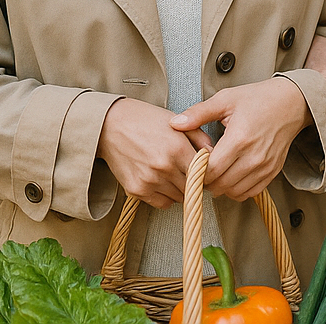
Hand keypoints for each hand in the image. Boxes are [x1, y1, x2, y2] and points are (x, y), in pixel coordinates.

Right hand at [96, 97, 212, 208]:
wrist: (111, 126)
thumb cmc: (146, 121)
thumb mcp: (176, 122)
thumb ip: (199, 138)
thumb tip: (214, 153)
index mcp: (177, 149)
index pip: (204, 173)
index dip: (206, 171)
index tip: (204, 169)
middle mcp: (164, 167)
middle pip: (192, 187)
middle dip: (193, 181)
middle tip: (188, 171)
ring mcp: (149, 181)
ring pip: (178, 198)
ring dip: (180, 189)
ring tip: (174, 174)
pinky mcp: (136, 191)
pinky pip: (161, 204)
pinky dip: (166, 196)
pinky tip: (162, 182)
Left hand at [170, 77, 311, 201]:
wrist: (291, 102)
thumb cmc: (257, 98)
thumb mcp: (226, 99)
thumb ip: (199, 113)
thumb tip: (174, 123)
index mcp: (239, 138)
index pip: (211, 171)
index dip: (197, 170)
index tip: (194, 161)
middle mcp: (254, 157)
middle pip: (220, 185)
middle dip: (207, 180)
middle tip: (203, 167)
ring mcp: (265, 166)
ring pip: (233, 192)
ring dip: (221, 186)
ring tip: (217, 170)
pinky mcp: (272, 172)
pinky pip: (249, 193)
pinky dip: (236, 189)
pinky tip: (232, 174)